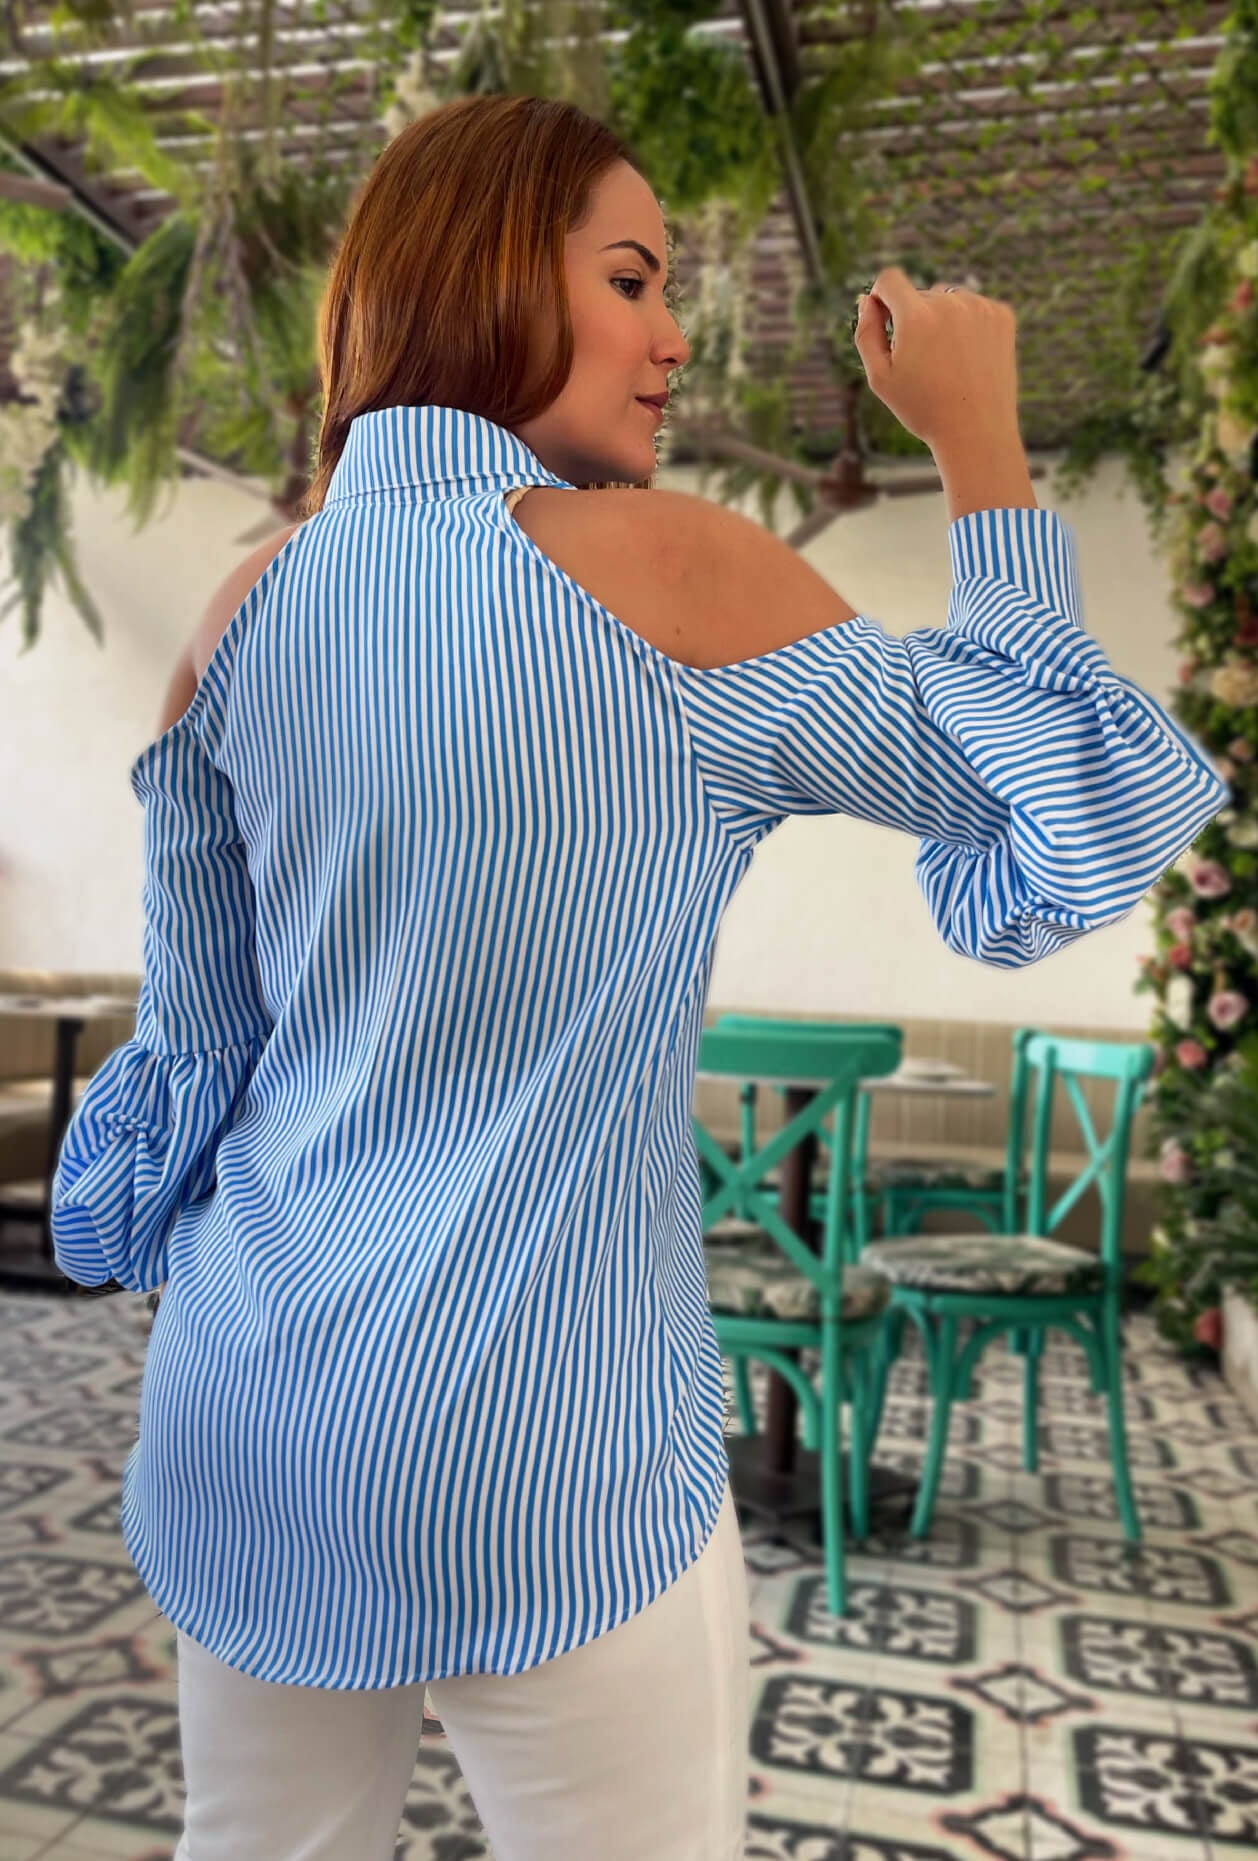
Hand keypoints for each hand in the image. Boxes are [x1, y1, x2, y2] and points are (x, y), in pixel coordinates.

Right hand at [853, 266, 1021, 455]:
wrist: (977, 432)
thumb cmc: (923, 409)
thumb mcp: (880, 378)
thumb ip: (866, 334)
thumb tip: (868, 300)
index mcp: (916, 317)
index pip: (890, 279)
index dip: (882, 297)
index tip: (885, 318)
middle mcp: (949, 303)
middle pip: (920, 294)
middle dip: (914, 319)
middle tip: (922, 363)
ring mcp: (979, 307)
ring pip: (948, 300)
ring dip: (941, 320)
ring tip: (946, 362)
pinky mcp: (1001, 315)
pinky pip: (974, 308)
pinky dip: (967, 325)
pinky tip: (967, 358)